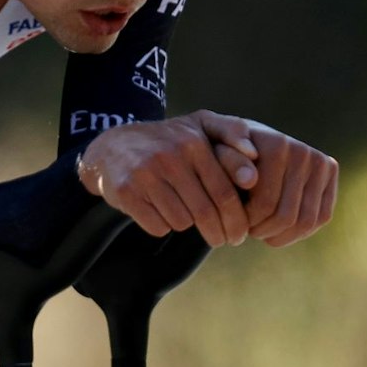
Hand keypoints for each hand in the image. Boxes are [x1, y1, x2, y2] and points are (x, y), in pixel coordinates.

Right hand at [76, 110, 262, 246]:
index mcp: (193, 143)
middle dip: (219, 233)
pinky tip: (160, 213)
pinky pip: (157, 226)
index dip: (236, 220)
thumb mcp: (199, 125)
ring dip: (188, 226)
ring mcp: (147, 174)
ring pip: (182, 222)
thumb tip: (254, 154)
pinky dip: (163, 226)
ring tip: (185, 216)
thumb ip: (230, 130)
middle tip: (223, 241)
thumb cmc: (168, 141)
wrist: (112, 147)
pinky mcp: (127, 192)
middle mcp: (170, 157)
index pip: (224, 192)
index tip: (241, 233)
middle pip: (205, 212)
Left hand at [232, 120, 336, 246]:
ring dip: (280, 235)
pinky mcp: (330, 171)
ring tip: (260, 232)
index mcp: (277, 145)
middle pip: (286, 216)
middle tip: (246, 230)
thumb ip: (227, 162)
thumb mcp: (215, 154)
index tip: (232, 221)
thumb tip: (250, 178)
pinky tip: (278, 230)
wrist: (246, 139)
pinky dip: (299, 232)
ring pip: (305, 222)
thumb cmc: (225, 153)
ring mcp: (321, 161)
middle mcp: (304, 152)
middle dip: (262, 230)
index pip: (265, 205)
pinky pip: (320, 217)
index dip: (246, 222)